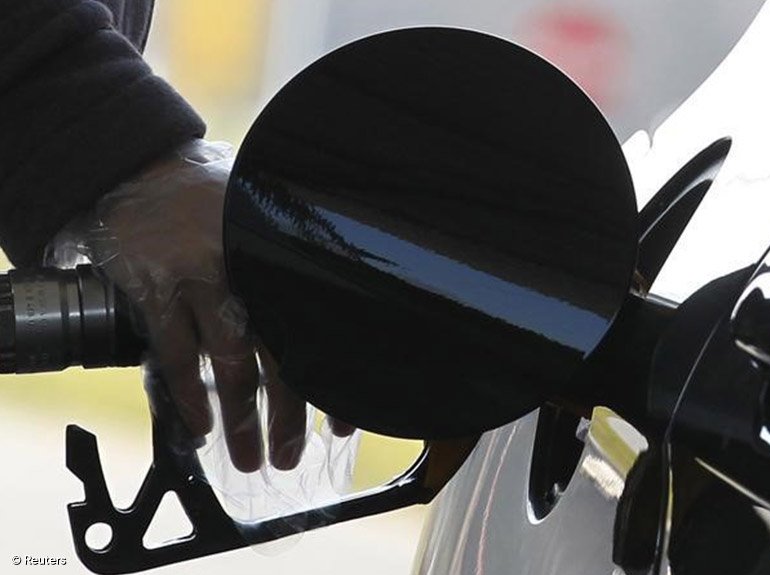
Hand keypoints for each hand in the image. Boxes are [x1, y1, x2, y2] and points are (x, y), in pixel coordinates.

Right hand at [50, 139, 351, 471]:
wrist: (141, 164)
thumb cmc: (215, 201)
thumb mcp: (265, 222)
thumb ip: (292, 267)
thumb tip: (334, 323)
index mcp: (283, 256)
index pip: (319, 330)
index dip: (333, 382)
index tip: (343, 425)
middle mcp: (250, 269)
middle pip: (281, 357)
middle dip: (288, 416)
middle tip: (291, 458)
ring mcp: (201, 278)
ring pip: (231, 365)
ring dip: (241, 420)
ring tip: (251, 460)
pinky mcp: (155, 288)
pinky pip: (175, 356)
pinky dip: (188, 397)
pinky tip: (200, 428)